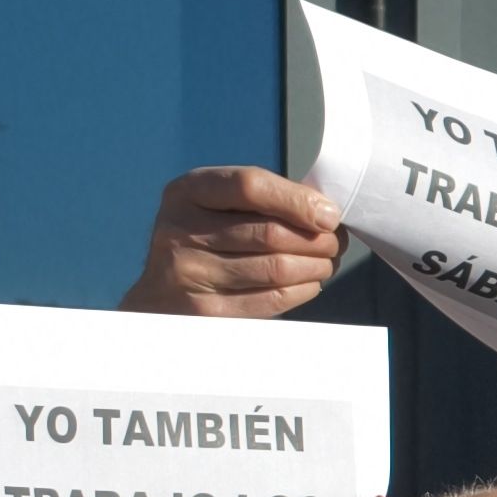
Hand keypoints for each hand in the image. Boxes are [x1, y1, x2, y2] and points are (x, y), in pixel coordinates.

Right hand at [120, 165, 343, 319]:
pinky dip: (304, 289)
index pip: (250, 186)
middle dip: (317, 240)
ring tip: (326, 262)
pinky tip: (310, 282)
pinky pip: (272, 298)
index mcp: (187, 192)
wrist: (161, 292)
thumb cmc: (205, 239)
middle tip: (335, 243)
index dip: (298, 201)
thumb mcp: (220, 204)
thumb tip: (325, 212)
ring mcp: (190, 272)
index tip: (330, 216)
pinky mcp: (206, 310)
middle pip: (270, 233)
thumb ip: (265, 199)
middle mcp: (181, 229)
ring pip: (277, 268)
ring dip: (317, 266)